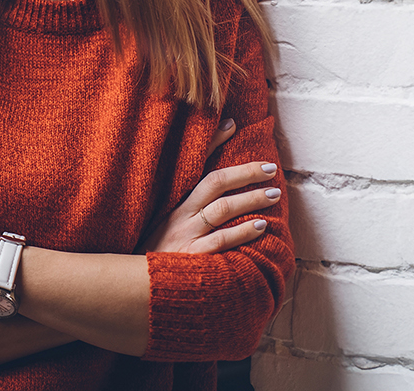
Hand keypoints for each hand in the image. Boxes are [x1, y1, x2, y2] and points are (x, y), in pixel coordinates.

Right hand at [141, 120, 280, 253]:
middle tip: (271, 169)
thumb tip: (213, 166)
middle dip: (245, 173)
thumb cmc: (158, 251)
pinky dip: (241, 232)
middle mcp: (179, 214)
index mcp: (174, 202)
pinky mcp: (191, 257)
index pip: (194, 164)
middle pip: (214, 183)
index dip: (213, 142)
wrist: (140, 286)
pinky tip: (260, 227)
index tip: (234, 127)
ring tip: (273, 195)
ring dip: (250, 199)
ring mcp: (185, 235)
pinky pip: (219, 241)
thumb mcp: (165, 222)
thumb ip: (190, 197)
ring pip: (221, 209)